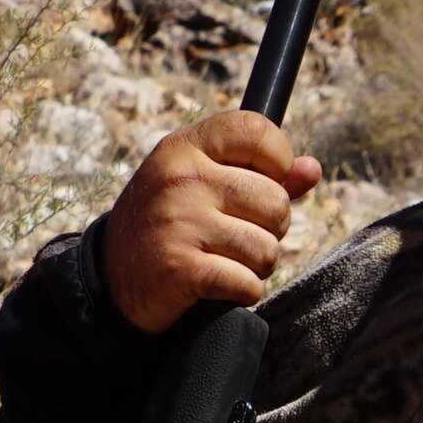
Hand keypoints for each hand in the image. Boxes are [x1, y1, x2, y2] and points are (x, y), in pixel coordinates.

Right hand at [99, 109, 322, 333]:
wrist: (111, 279)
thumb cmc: (168, 225)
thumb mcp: (202, 185)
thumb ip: (260, 174)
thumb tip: (311, 169)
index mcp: (185, 148)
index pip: (256, 130)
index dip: (278, 159)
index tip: (267, 181)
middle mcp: (181, 179)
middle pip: (274, 200)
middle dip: (270, 228)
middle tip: (238, 236)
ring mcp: (179, 222)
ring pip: (266, 247)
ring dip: (256, 265)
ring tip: (226, 261)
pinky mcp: (180, 268)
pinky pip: (248, 283)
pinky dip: (243, 292)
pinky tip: (219, 284)